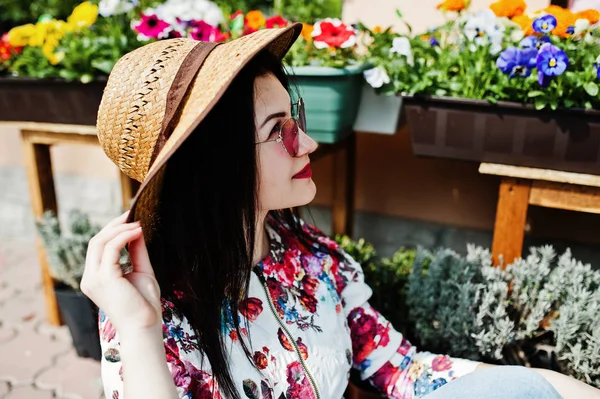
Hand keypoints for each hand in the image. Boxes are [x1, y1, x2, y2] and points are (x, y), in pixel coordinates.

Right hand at [81, 211, 161, 336]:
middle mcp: (89, 278)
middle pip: (95, 241)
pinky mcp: (104, 278)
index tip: (130, 220)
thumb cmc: (144, 305)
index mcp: (95, 278)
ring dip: (120, 229)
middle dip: (114, 225)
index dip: (112, 231)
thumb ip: (136, 252)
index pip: (97, 247)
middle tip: (132, 214)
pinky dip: (124, 236)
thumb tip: (136, 230)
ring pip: (100, 241)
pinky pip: (111, 248)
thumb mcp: (141, 271)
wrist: (145, 327)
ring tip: (138, 223)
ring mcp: (94, 278)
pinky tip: (138, 231)